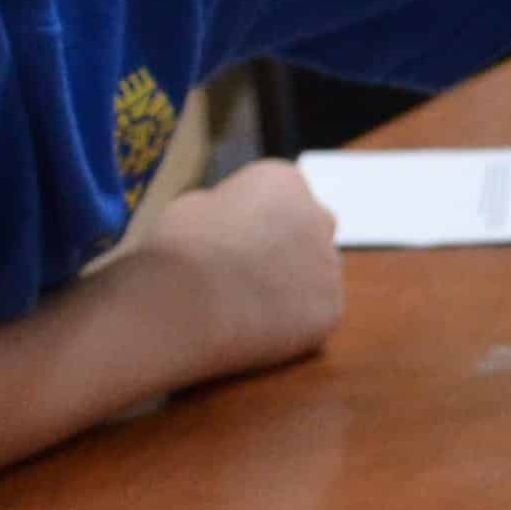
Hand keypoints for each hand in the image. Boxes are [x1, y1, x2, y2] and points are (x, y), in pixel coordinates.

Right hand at [128, 158, 344, 380]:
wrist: (187, 301)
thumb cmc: (178, 249)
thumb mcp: (193, 206)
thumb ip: (228, 211)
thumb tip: (233, 225)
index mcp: (283, 180)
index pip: (282, 195)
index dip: (254, 221)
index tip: (230, 241)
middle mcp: (318, 215)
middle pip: (308, 231)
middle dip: (285, 249)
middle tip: (247, 275)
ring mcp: (330, 263)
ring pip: (315, 275)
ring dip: (291, 286)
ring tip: (246, 307)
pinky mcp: (331, 308)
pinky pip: (316, 314)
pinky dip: (294, 323)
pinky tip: (258, 329)